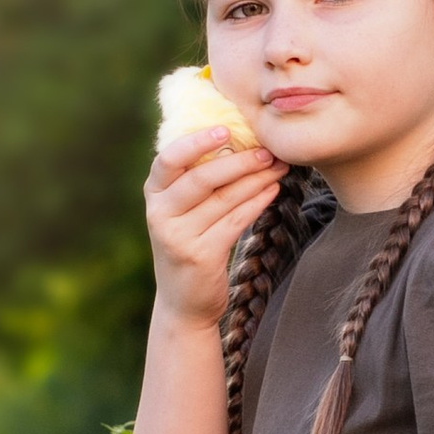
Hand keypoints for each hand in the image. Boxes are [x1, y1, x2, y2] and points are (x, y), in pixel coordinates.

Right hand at [143, 119, 279, 326]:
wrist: (183, 303)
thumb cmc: (189, 245)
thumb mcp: (181, 212)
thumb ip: (195, 181)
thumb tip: (238, 141)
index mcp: (154, 195)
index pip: (168, 159)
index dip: (196, 142)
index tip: (226, 130)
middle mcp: (160, 214)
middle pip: (202, 177)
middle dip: (240, 161)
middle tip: (268, 151)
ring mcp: (177, 237)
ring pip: (224, 199)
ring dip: (256, 179)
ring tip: (279, 167)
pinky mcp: (200, 255)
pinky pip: (235, 221)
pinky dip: (257, 203)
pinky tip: (273, 190)